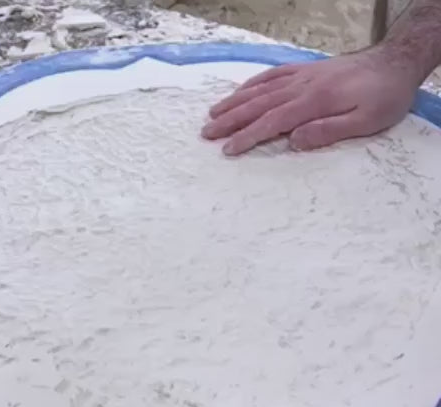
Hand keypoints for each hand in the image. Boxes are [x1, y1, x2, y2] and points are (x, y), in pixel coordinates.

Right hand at [202, 48, 420, 155]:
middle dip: (230, 120)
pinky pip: (272, 75)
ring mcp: (301, 76)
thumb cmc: (384, 97)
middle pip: (258, 104)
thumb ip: (329, 130)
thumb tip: (294, 141)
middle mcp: (302, 86)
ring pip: (260, 89)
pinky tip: (239, 92)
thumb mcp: (366, 121)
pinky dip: (252, 84)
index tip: (228, 150)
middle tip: (206, 133)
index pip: (273, 121)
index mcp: (315, 101)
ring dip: (234, 102)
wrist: (395, 62)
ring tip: (212, 114)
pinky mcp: (304, 70)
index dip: (248, 136)